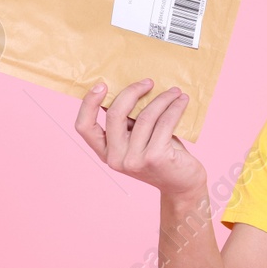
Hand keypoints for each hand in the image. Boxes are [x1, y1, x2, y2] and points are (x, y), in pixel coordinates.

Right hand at [76, 78, 205, 199]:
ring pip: (145, 116)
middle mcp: (116, 159)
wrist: (182, 185)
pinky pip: (164, 123)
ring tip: (174, 92)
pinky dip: (174, 108)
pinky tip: (182, 101)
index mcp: (105, 153)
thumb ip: (128, 123)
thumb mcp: (138, 141)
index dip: (88, 103)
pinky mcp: (156, 157)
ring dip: (162, 99)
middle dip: (132, 91)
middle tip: (148, 82)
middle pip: (115, 114)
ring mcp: (135, 160)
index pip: (84, 127)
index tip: (102, 84)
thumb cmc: (161, 156)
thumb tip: (126, 89)